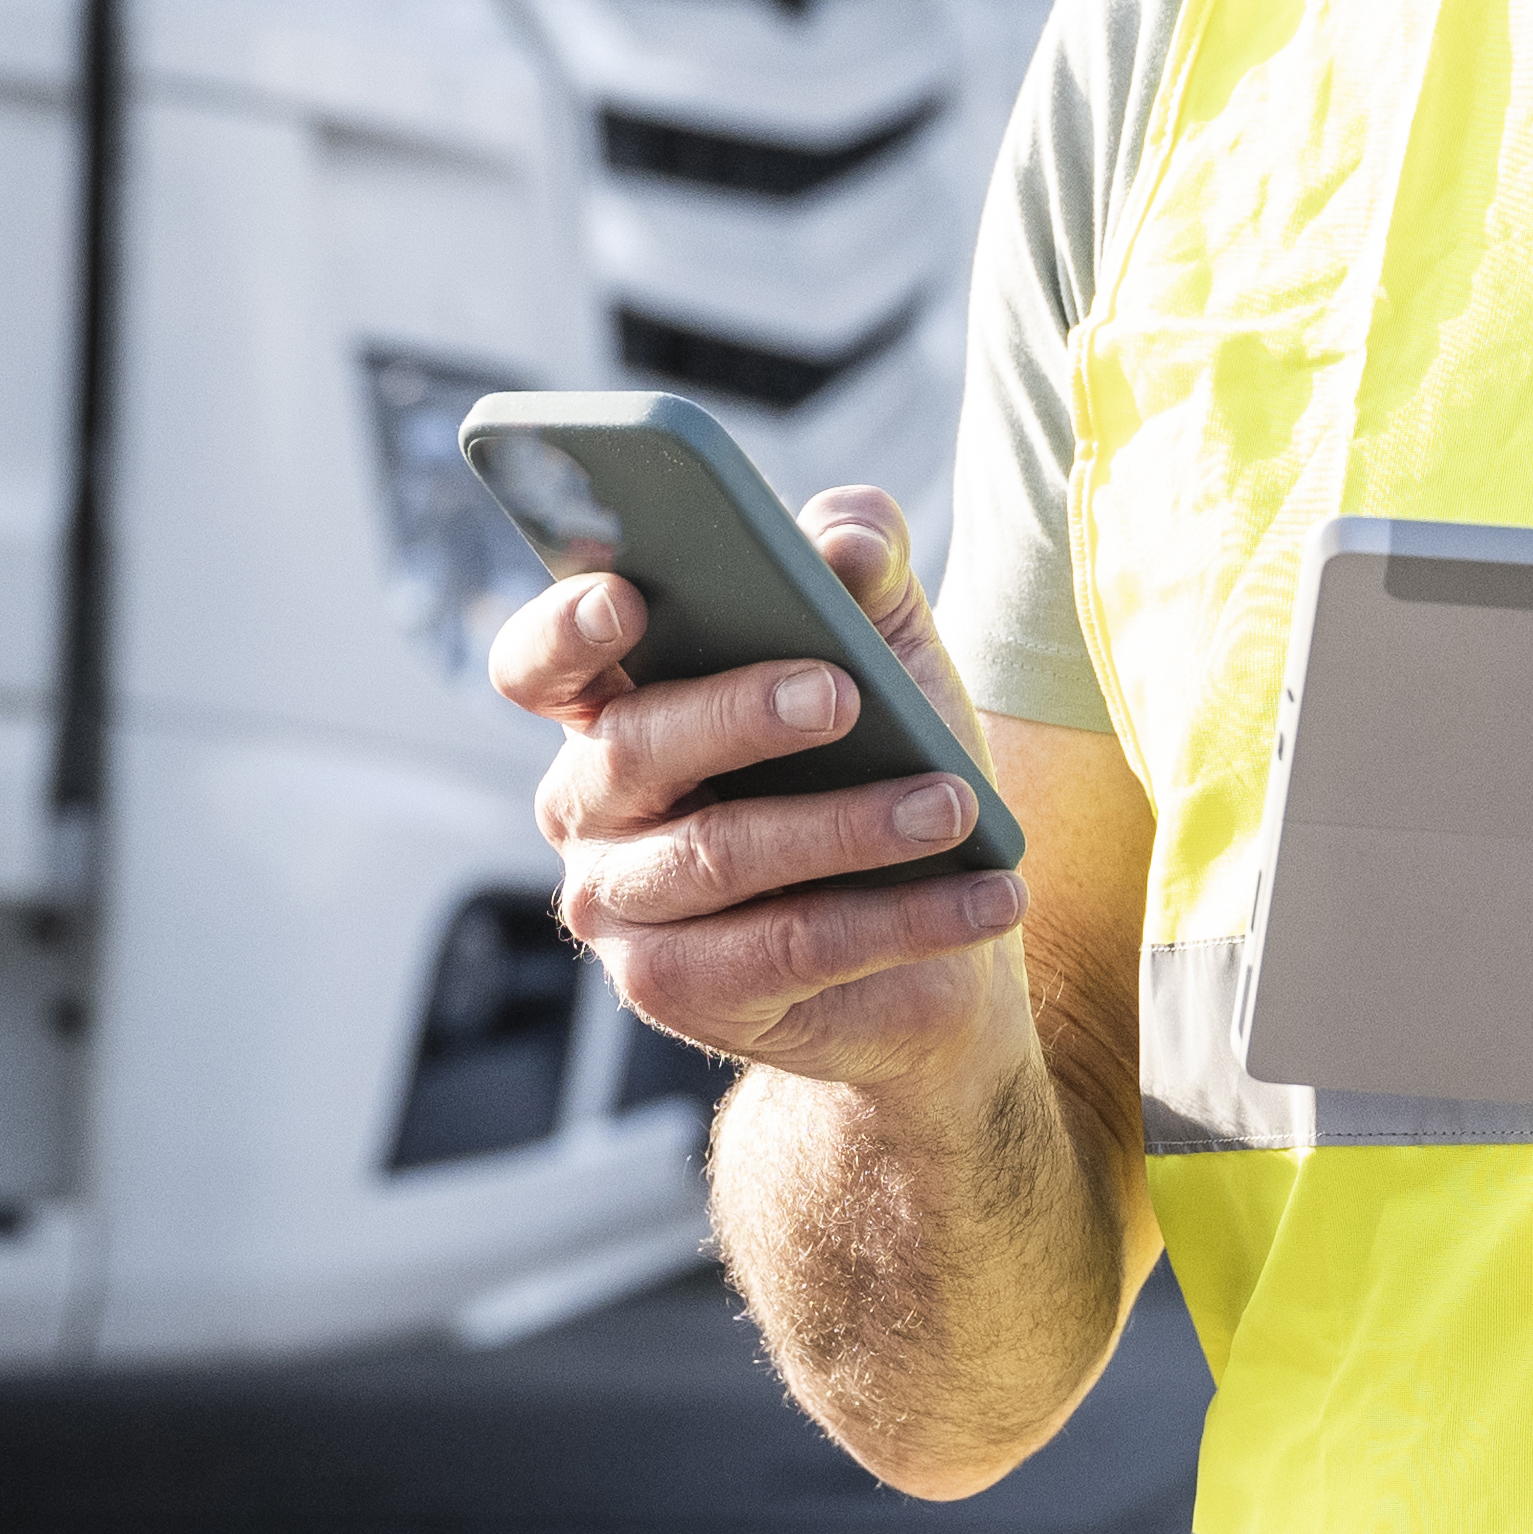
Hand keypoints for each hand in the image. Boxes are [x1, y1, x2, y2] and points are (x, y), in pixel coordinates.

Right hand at [493, 484, 1026, 1096]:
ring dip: (850, 827)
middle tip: (842, 692)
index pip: (541, 662)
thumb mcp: (889, 648)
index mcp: (615, 703)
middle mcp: (590, 806)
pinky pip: (789, 948)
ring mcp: (622, 907)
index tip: (626, 597)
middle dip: (740, 713)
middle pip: (634, 749)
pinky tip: (991, 896)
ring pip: (719, 856)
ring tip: (955, 802)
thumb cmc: (885, 761)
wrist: (936, 923)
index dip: (567, 629)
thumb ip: (865, 567)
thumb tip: (848, 542)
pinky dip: (903, 918)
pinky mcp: (675, 991)